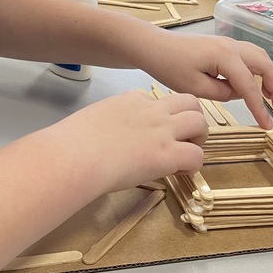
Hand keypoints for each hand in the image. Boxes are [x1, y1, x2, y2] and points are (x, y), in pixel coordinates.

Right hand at [62, 90, 207, 192]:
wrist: (75, 155)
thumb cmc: (73, 142)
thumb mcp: (92, 118)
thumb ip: (107, 122)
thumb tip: (106, 136)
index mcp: (130, 100)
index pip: (158, 101)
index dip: (162, 117)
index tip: (154, 134)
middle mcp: (151, 111)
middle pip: (189, 102)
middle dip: (192, 118)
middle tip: (184, 138)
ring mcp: (161, 131)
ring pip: (199, 122)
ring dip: (198, 138)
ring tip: (187, 153)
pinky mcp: (166, 155)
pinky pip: (196, 155)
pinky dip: (193, 164)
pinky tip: (180, 172)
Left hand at [141, 34, 272, 128]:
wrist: (154, 46)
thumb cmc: (169, 65)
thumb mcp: (194, 88)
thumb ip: (222, 93)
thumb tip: (237, 93)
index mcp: (225, 56)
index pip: (249, 86)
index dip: (261, 108)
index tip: (268, 126)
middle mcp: (232, 46)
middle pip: (265, 65)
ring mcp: (228, 43)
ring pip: (260, 58)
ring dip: (269, 77)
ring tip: (272, 100)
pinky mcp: (223, 46)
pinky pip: (249, 57)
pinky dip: (258, 70)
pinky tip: (253, 86)